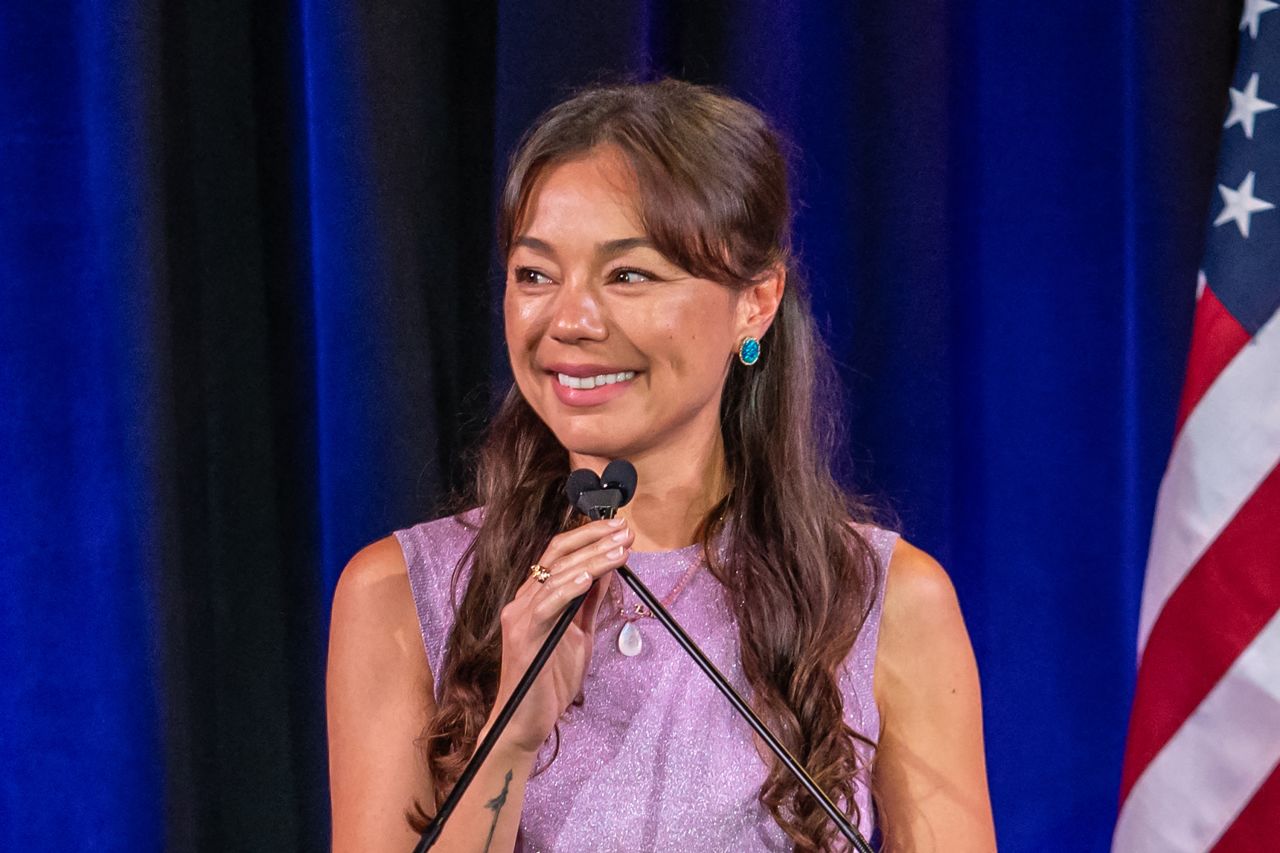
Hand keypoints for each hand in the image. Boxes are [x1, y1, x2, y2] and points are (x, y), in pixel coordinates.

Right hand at [487, 516, 632, 754]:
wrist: (526, 722)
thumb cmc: (551, 681)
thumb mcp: (580, 634)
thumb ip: (589, 602)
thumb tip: (607, 569)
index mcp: (536, 598)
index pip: (559, 553)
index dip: (589, 536)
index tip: (621, 529)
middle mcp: (524, 601)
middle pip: (557, 556)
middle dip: (594, 540)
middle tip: (625, 531)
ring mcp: (520, 617)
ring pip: (556, 576)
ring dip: (591, 560)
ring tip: (620, 551)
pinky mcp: (523, 637)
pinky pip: (545, 606)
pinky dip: (567, 589)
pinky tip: (588, 578)